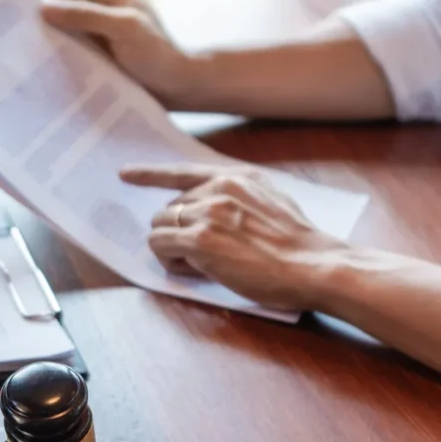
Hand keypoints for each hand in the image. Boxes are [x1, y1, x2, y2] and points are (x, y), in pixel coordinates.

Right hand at [41, 0, 190, 105]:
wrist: (178, 89)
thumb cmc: (156, 54)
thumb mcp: (122, 28)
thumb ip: (86, 15)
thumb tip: (43, 9)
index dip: (54, 3)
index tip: (38, 26)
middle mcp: (107, 9)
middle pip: (67, 11)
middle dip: (52, 26)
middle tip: (34, 46)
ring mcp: (103, 34)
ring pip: (69, 33)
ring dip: (57, 46)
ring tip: (42, 62)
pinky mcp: (102, 56)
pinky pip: (76, 52)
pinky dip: (65, 60)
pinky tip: (56, 73)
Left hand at [121, 163, 347, 308]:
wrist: (315, 265)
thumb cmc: (299, 245)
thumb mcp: (272, 202)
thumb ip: (240, 198)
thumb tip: (209, 210)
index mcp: (236, 177)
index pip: (182, 171)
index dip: (149, 174)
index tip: (125, 174)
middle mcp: (218, 188)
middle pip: (169, 207)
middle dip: (178, 232)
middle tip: (204, 255)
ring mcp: (207, 212)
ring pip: (160, 227)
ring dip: (173, 248)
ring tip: (202, 264)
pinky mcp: (200, 240)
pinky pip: (160, 246)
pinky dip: (171, 261)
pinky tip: (196, 270)